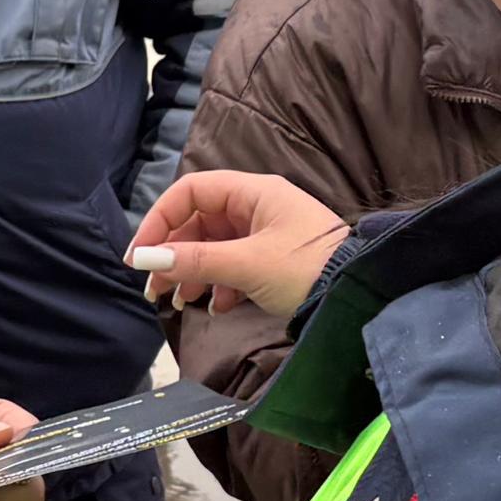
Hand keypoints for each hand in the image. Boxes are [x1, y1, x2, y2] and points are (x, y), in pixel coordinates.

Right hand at [129, 170, 350, 317]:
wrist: (361, 296)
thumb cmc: (309, 269)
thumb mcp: (248, 265)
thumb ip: (197, 261)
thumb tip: (149, 259)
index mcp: (254, 192)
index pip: (191, 191)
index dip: (160, 219)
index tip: (140, 254)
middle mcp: (258, 207)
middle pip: (198, 222)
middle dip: (173, 256)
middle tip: (153, 290)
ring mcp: (266, 233)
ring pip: (214, 247)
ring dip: (193, 274)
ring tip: (180, 303)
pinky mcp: (273, 259)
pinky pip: (234, 266)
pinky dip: (219, 285)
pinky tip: (218, 308)